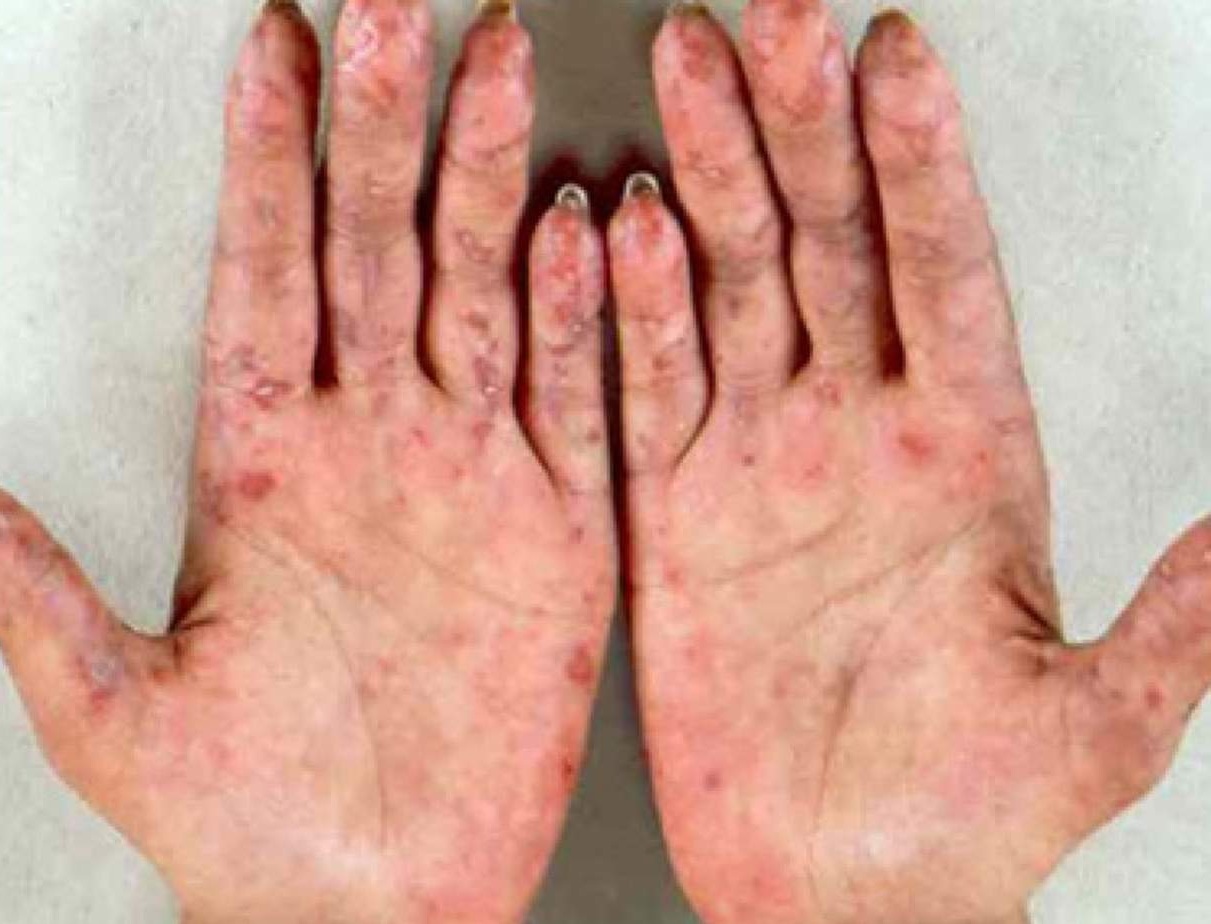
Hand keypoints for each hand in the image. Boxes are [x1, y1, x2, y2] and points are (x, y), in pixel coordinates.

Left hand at [0, 2, 614, 921]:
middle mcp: (372, 449)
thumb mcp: (110, 706)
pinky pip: (578, 404)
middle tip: (396, 10)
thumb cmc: (248, 828)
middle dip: (384, 122)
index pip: (267, 273)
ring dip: (485, 179)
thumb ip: (25, 587)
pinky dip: (585, 316)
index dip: (269, 156)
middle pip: (378, 250)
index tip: (276, 44)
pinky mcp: (558, 538)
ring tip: (491, 70)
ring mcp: (470, 480)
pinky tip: (583, 229)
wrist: (371, 911)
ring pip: (482, 293)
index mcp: (261, 467)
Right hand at [610, 3, 1210, 923]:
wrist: (840, 898)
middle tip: (771, 23)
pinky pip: (648, 392)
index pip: (942, 273)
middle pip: (828, 248)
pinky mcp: (677, 518)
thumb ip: (1178, 618)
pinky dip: (630, 312)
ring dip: (709, 183)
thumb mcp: (1103, 724)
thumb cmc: (963, 825)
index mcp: (968, 462)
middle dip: (796, 128)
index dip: (919, 162)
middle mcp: (857, 441)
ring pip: (730, 291)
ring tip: (686, 76)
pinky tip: (617, 233)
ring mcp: (761, 470)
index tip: (895, 58)